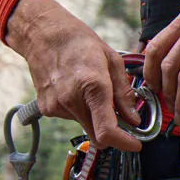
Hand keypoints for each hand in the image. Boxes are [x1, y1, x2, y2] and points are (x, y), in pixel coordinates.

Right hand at [3, 0, 144, 150]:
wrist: (44, 34)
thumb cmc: (80, 43)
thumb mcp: (112, 61)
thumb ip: (124, 94)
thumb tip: (134, 120)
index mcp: (93, 86)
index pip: (107, 131)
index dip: (124, 143)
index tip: (135, 144)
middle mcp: (72, 101)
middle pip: (97, 136)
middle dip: (112, 133)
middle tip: (121, 118)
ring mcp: (56, 106)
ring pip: (85, 126)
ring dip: (94, 117)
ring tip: (90, 89)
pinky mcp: (47, 109)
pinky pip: (71, 118)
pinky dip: (79, 110)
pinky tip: (75, 89)